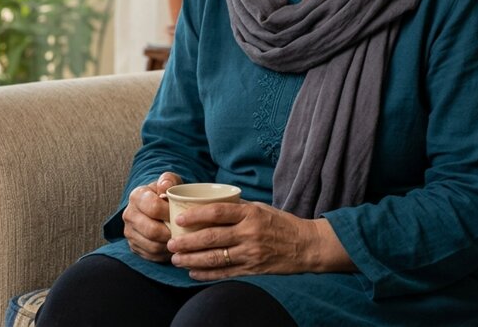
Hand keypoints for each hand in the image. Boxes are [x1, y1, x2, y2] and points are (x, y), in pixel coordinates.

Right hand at [121, 171, 180, 261]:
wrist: (156, 205)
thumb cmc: (166, 194)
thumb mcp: (169, 182)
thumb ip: (169, 180)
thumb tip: (165, 186)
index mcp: (137, 196)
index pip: (153, 207)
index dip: (170, 213)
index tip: (182, 215)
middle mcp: (129, 214)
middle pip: (152, 231)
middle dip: (171, 233)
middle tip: (185, 233)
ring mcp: (130, 232)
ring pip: (152, 246)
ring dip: (169, 246)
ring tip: (181, 241)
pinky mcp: (134, 246)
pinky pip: (150, 256)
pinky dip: (164, 254)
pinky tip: (173, 248)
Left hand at [166, 201, 353, 280]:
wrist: (306, 246)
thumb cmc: (281, 223)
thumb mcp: (261, 208)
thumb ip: (237, 208)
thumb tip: (208, 204)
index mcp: (250, 214)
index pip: (217, 212)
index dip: (196, 215)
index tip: (179, 218)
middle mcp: (249, 233)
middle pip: (212, 238)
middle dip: (187, 242)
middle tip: (170, 242)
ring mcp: (251, 253)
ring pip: (215, 257)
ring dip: (192, 259)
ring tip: (176, 259)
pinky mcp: (253, 269)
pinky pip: (225, 273)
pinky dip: (207, 274)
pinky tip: (193, 272)